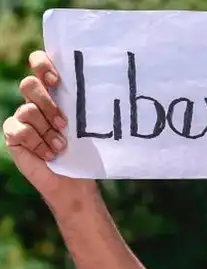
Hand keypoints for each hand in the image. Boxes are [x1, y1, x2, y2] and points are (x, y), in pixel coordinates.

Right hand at [2, 51, 95, 201]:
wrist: (74, 180)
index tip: (57, 80)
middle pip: (29, 84)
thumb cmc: (85, 151)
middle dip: (47, 103)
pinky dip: (37, 144)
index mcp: (53, 92)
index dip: (42, 64)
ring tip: (61, 146)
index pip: (39, 63)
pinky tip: (49, 155)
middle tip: (64, 123)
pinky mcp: (13, 134)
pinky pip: (19, 131)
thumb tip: (106, 91)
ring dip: (48, 131)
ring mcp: (22, 117)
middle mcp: (35, 101)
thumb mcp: (88, 126)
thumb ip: (84, 105)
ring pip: (27, 110)